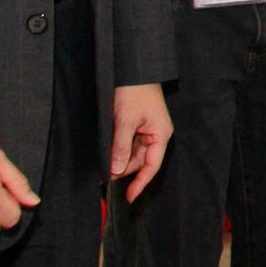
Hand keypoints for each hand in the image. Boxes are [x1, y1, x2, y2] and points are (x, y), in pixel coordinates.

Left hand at [110, 83, 173, 202]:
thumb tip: (116, 170)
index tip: (129, 197)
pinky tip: (109, 153)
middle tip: (105, 178)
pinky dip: (119, 149)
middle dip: (124, 170)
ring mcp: (148, 129)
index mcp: (161, 135)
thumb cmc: (135, 91)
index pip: (152, 166)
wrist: (133, 69)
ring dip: (120, 159)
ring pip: (134, 152)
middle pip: (141, 161)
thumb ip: (121, 147)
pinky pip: (130, 142)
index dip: (140, 183)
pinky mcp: (139, 124)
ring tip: (104, 166)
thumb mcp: (125, 121)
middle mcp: (157, 134)